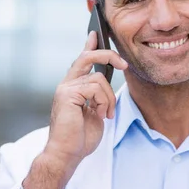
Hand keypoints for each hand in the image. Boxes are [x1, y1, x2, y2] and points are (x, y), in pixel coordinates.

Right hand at [23, 31, 126, 188]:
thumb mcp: (95, 112)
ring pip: (98, 78)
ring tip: (105, 113)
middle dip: (108, 55)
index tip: (95, 33)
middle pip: (87, 56)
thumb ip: (98, 96)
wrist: (66, 154)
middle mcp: (67, 84)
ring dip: (108, 98)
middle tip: (124, 64)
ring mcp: (65, 88)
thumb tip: (106, 85)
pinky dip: (103, 102)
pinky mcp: (67, 94)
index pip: (82, 60)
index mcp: (73, 87)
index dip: (89, 45)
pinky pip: (95, 87)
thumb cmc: (80, 138)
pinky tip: (100, 114)